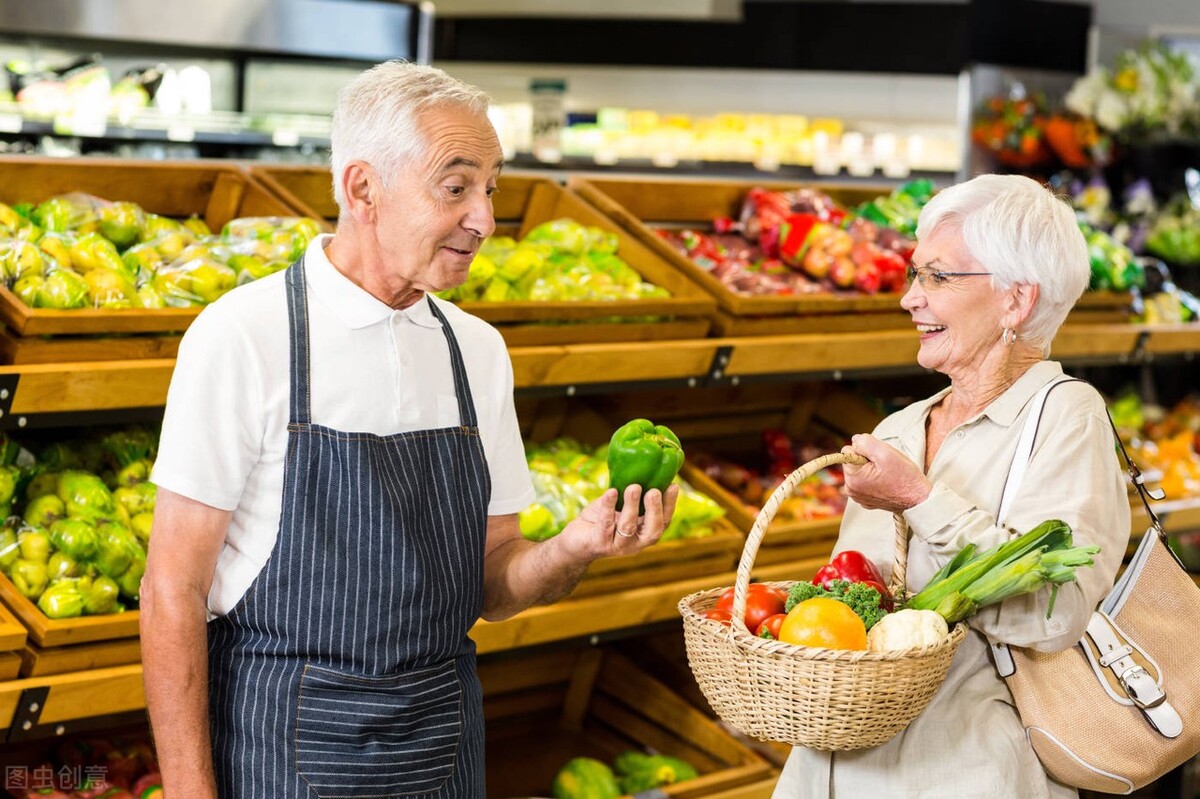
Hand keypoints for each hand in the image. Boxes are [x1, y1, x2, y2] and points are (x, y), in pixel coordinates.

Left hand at [558, 483, 679, 561]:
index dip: (669, 506)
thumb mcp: (618, 507)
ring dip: (632, 506)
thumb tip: (644, 467)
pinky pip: (605, 524)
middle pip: (652, 531)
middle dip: (655, 510)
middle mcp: (634, 543)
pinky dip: (608, 506)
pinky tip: (611, 492)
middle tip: (654, 490)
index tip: (673, 486)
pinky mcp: (598, 544)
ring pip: (628, 527)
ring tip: (633, 487)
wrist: (574, 541)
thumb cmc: (600, 521)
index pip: (663, 522)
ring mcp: (617, 546)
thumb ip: (632, 495)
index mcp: (643, 533)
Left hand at [841, 434, 931, 512]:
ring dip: (871, 469)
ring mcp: (858, 496)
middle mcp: (851, 489)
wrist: (918, 500)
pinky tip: (886, 483)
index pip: (848, 450)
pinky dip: (874, 479)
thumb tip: (855, 440)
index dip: (865, 449)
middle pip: (853, 461)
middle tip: (885, 466)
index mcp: (852, 477)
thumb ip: (865, 442)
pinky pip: (865, 482)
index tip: (878, 458)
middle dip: (867, 459)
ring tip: (887, 474)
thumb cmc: (904, 478)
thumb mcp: (886, 453)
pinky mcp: (866, 499)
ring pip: (860, 470)